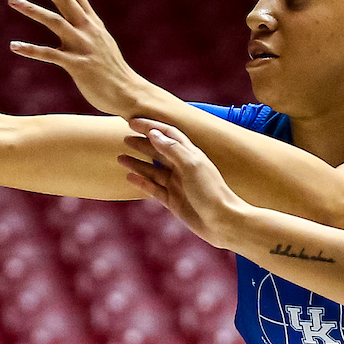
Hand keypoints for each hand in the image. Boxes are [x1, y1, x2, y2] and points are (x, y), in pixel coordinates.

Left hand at [9, 0, 146, 118]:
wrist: (128, 93)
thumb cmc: (113, 72)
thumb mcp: (102, 44)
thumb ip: (89, 30)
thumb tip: (80, 20)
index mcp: (93, 23)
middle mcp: (88, 30)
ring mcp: (83, 46)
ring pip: (54, 20)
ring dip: (31, 8)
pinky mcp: (78, 65)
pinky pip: (49, 54)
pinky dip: (30, 49)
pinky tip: (13, 46)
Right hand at [118, 118, 247, 250]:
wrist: (223, 221)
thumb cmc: (211, 191)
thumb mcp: (191, 166)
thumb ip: (172, 149)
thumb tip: (154, 133)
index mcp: (190, 154)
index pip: (168, 134)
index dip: (151, 126)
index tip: (132, 121)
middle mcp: (183, 167)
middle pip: (159, 151)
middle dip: (142, 143)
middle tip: (124, 138)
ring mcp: (177, 184)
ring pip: (153, 170)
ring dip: (138, 163)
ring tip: (120, 157)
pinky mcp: (173, 201)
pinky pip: (153, 189)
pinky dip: (141, 182)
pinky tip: (130, 177)